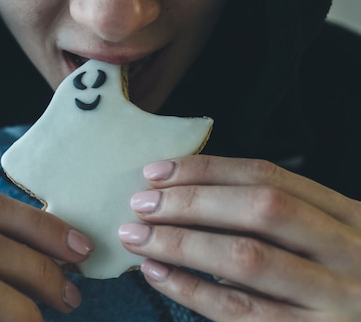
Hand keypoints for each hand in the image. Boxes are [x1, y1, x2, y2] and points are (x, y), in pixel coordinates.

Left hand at [119, 155, 360, 321]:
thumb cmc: (332, 280)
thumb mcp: (320, 239)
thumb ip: (272, 219)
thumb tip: (184, 196)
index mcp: (346, 216)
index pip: (269, 176)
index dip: (206, 170)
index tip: (157, 171)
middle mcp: (347, 252)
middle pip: (261, 209)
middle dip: (192, 202)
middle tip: (141, 203)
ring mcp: (334, 299)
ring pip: (246, 258)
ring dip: (180, 243)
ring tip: (137, 236)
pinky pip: (239, 309)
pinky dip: (189, 289)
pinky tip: (156, 274)